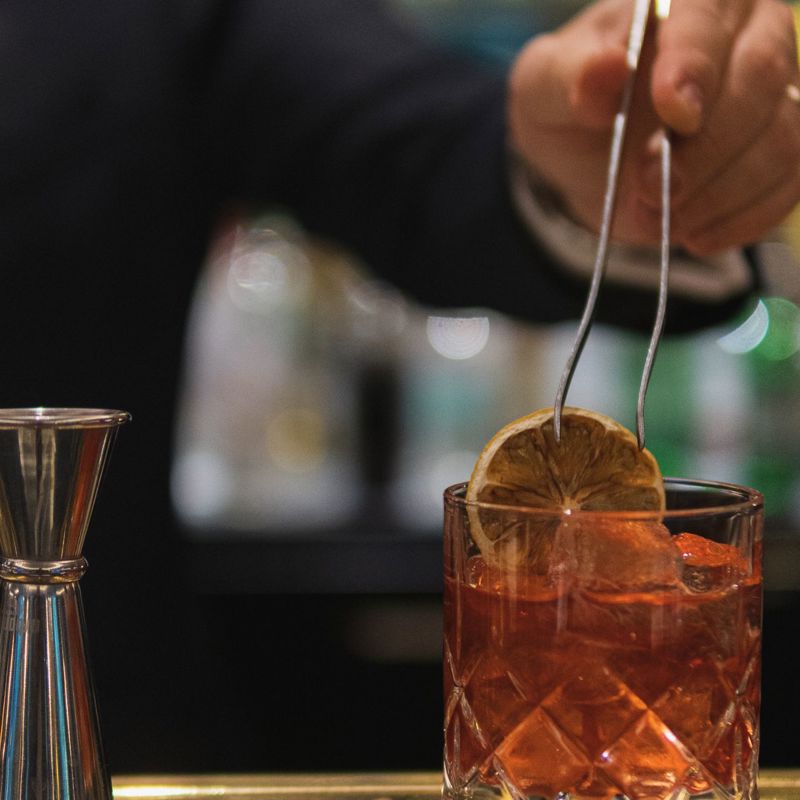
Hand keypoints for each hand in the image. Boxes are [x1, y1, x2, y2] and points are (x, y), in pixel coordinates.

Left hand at [508, 0, 799, 254]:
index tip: (675, 113)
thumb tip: (608, 67)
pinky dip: (742, 219)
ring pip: (783, 137)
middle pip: (760, 75)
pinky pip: (790, 184)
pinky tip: (695, 236)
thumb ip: (567, 78)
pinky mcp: (779, 150)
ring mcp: (772, 93)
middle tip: (649, 186)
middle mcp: (745, 32)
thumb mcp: (543, 88)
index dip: (696, 62)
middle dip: (704, 146)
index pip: (707, 14)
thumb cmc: (568, 106)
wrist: (587, 155)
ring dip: (720, 191)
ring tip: (659, 218)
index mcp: (685, 1)